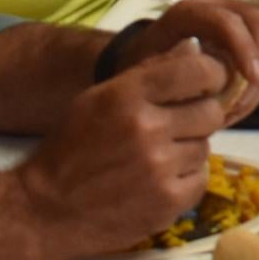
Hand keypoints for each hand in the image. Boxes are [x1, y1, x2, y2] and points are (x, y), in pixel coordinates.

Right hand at [16, 52, 228, 257]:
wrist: (47, 212)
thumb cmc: (72, 150)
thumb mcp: (98, 99)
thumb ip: (148, 72)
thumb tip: (194, 47)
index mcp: (126, 96)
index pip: (198, 70)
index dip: (211, 76)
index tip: (207, 84)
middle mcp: (146, 128)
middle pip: (211, 111)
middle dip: (200, 116)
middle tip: (177, 125)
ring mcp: (159, 167)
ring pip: (204, 146)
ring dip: (187, 149)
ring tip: (156, 157)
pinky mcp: (168, 201)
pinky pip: (200, 178)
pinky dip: (185, 179)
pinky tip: (157, 180)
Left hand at [122, 0, 258, 122]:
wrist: (138, 56)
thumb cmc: (141, 66)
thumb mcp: (151, 74)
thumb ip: (185, 79)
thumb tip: (223, 96)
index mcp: (188, 13)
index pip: (227, 21)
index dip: (244, 48)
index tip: (251, 80)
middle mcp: (214, 4)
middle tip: (245, 101)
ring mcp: (230, 12)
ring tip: (240, 106)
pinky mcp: (240, 27)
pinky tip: (240, 99)